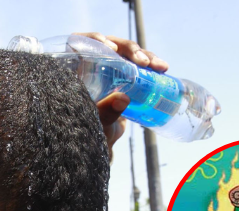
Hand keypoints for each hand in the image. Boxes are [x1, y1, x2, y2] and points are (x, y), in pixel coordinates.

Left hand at [73, 32, 168, 153]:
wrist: (101, 143)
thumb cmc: (89, 133)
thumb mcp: (96, 125)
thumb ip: (105, 113)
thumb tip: (122, 99)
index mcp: (76, 72)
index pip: (80, 44)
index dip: (94, 40)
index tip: (111, 48)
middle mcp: (92, 66)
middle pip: (108, 45)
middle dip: (128, 49)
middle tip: (143, 61)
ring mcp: (110, 70)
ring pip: (126, 53)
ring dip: (144, 55)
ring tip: (159, 66)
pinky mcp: (125, 76)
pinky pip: (138, 64)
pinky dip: (151, 64)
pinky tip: (162, 67)